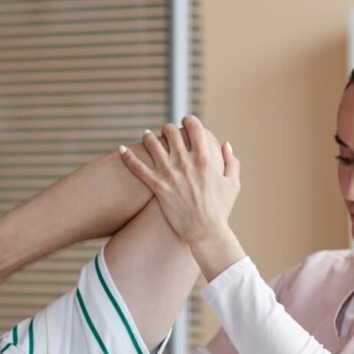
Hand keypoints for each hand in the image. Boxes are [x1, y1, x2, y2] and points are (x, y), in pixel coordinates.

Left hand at [119, 115, 239, 248]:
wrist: (205, 232)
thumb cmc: (221, 209)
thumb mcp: (233, 183)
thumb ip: (231, 161)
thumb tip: (225, 145)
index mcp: (204, 158)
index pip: (193, 126)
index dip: (188, 121)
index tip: (185, 123)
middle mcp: (185, 162)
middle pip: (170, 132)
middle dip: (168, 129)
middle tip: (166, 132)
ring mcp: (169, 173)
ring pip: (152, 145)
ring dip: (148, 137)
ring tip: (147, 137)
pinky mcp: (157, 186)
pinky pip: (137, 168)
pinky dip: (128, 156)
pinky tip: (121, 149)